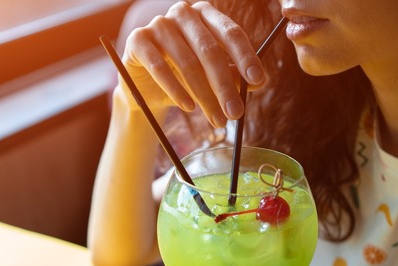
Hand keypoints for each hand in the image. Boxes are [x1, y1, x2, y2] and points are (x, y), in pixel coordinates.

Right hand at [122, 1, 266, 126]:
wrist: (145, 86)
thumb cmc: (182, 76)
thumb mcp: (210, 75)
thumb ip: (233, 74)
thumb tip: (259, 82)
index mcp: (205, 14)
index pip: (230, 33)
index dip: (245, 57)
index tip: (258, 81)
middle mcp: (182, 13)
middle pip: (209, 50)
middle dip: (224, 85)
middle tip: (236, 112)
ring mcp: (158, 24)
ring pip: (186, 62)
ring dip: (203, 95)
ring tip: (216, 119)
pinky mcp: (138, 40)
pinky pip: (159, 67)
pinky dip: (175, 90)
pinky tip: (188, 107)